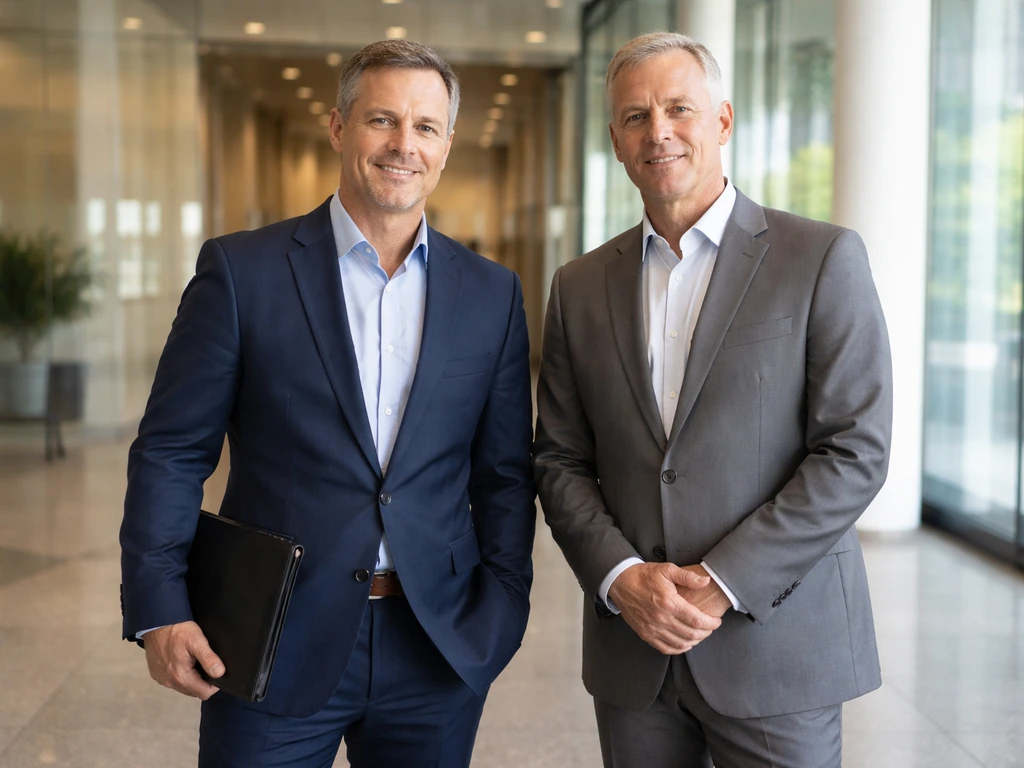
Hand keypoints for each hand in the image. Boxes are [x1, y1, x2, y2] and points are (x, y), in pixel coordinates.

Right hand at [144, 621, 223, 699]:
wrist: (156, 622)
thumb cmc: (177, 630)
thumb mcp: (197, 641)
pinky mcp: (156, 674)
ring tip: (194, 661)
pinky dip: (179, 675)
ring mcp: (161, 679)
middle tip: (206, 664)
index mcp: (180, 676)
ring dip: (191, 679)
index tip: (217, 672)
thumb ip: (208, 658)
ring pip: (183, 687)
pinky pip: (172, 681)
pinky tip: (182, 661)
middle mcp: (169, 682)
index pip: (203, 693)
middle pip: (193, 691)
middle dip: (203, 682)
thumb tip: (219, 673)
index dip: (214, 685)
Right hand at [608, 563, 722, 654]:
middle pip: (691, 634)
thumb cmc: (644, 575)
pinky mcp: (645, 634)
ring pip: (680, 644)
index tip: (716, 621)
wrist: (621, 582)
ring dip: (694, 641)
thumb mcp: (667, 570)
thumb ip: (688, 577)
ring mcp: (652, 628)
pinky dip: (679, 648)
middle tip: (710, 627)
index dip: (711, 623)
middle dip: (706, 633)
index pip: (697, 620)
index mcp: (669, 602)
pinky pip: (666, 648)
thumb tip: (706, 581)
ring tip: (700, 634)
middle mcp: (661, 618)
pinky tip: (685, 643)